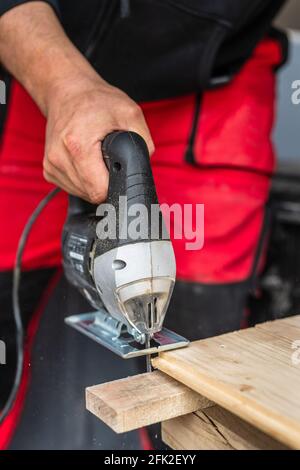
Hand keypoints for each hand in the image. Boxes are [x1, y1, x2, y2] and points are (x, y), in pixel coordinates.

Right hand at [43, 76, 153, 202]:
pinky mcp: (48, 170)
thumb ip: (144, 143)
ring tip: (96, 158)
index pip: (99, 191)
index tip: (121, 174)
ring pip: (82, 194)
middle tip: (109, 161)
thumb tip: (144, 168)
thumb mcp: (131, 114)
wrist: (67, 91)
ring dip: (94, 182)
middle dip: (106, 183)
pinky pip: (72, 188)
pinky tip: (86, 161)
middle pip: (91, 195)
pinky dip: (83, 180)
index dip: (116, 187)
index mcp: (78, 146)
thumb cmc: (97, 100)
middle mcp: (59, 158)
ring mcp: (51, 165)